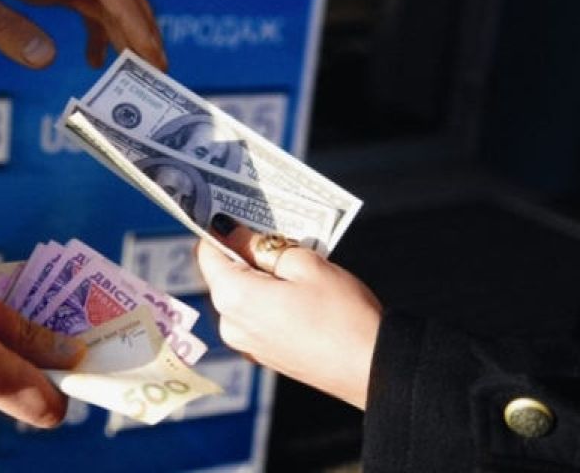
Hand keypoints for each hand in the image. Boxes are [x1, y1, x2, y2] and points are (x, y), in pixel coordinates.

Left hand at [0, 0, 166, 70]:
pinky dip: (101, 33)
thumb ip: (0, 24)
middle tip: (159, 72)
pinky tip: (94, 63)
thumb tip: (48, 61)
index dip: (133, 18)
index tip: (148, 53)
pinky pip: (89, 6)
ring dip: (130, 32)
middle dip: (144, 27)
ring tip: (141, 73)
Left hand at [195, 217, 381, 408]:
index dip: (219, 228)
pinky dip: (266, 297)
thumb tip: (230, 230)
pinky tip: (296, 291)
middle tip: (275, 232)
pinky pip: (253, 315)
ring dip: (258, 274)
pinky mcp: (262, 354)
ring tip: (293, 262)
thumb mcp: (305, 264)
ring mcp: (245, 343)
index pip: (207, 251)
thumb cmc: (343, 313)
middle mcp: (230, 323)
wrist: (372, 369)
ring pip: (240, 294)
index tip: (234, 209)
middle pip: (223, 273)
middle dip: (244, 250)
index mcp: (234, 297)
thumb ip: (261, 244)